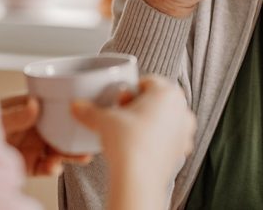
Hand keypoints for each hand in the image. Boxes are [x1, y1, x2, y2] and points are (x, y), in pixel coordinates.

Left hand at [1, 95, 91, 175]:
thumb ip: (15, 114)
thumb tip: (34, 105)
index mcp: (27, 108)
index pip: (52, 105)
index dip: (67, 107)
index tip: (81, 109)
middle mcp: (33, 127)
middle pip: (60, 128)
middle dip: (75, 133)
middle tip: (89, 136)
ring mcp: (33, 146)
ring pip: (58, 149)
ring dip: (71, 153)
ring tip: (82, 156)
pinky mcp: (29, 164)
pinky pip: (46, 167)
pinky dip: (53, 168)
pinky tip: (54, 167)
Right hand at [71, 76, 194, 201]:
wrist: (138, 180)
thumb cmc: (128, 144)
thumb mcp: (104, 120)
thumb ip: (89, 110)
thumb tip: (77, 106)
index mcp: (168, 92)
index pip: (146, 82)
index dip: (128, 91)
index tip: (118, 102)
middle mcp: (182, 109)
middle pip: (156, 99)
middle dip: (138, 106)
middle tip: (121, 117)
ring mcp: (185, 131)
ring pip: (163, 118)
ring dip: (147, 122)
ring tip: (128, 133)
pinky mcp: (182, 150)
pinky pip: (167, 138)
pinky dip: (155, 139)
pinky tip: (138, 147)